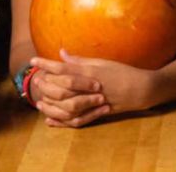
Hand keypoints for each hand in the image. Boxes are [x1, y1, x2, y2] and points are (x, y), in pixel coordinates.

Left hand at [31, 50, 155, 126]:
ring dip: (51, 103)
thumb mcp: (102, 62)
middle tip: (35, 79)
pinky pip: (75, 120)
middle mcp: (90, 88)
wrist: (142, 89)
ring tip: (39, 100)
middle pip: (61, 88)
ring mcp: (93, 103)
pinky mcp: (96, 114)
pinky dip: (61, 121)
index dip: (46, 64)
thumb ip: (80, 61)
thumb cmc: (123, 72)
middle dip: (46, 83)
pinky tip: (50, 119)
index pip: (63, 68)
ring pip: (66, 106)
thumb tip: (62, 53)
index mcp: (91, 73)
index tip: (33, 61)